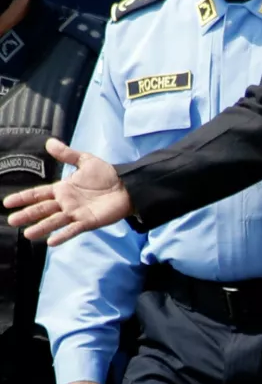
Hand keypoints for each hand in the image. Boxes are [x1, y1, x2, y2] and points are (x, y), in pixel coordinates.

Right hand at [3, 138, 132, 245]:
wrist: (128, 185)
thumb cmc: (106, 175)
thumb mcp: (86, 161)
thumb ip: (67, 154)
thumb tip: (49, 142)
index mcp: (63, 189)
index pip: (39, 194)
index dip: (23, 198)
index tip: (7, 202)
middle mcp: (66, 203)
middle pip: (42, 209)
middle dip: (27, 214)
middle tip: (12, 221)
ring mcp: (76, 213)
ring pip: (55, 221)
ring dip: (42, 227)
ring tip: (28, 234)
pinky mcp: (88, 221)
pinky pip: (73, 229)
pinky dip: (63, 235)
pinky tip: (51, 241)